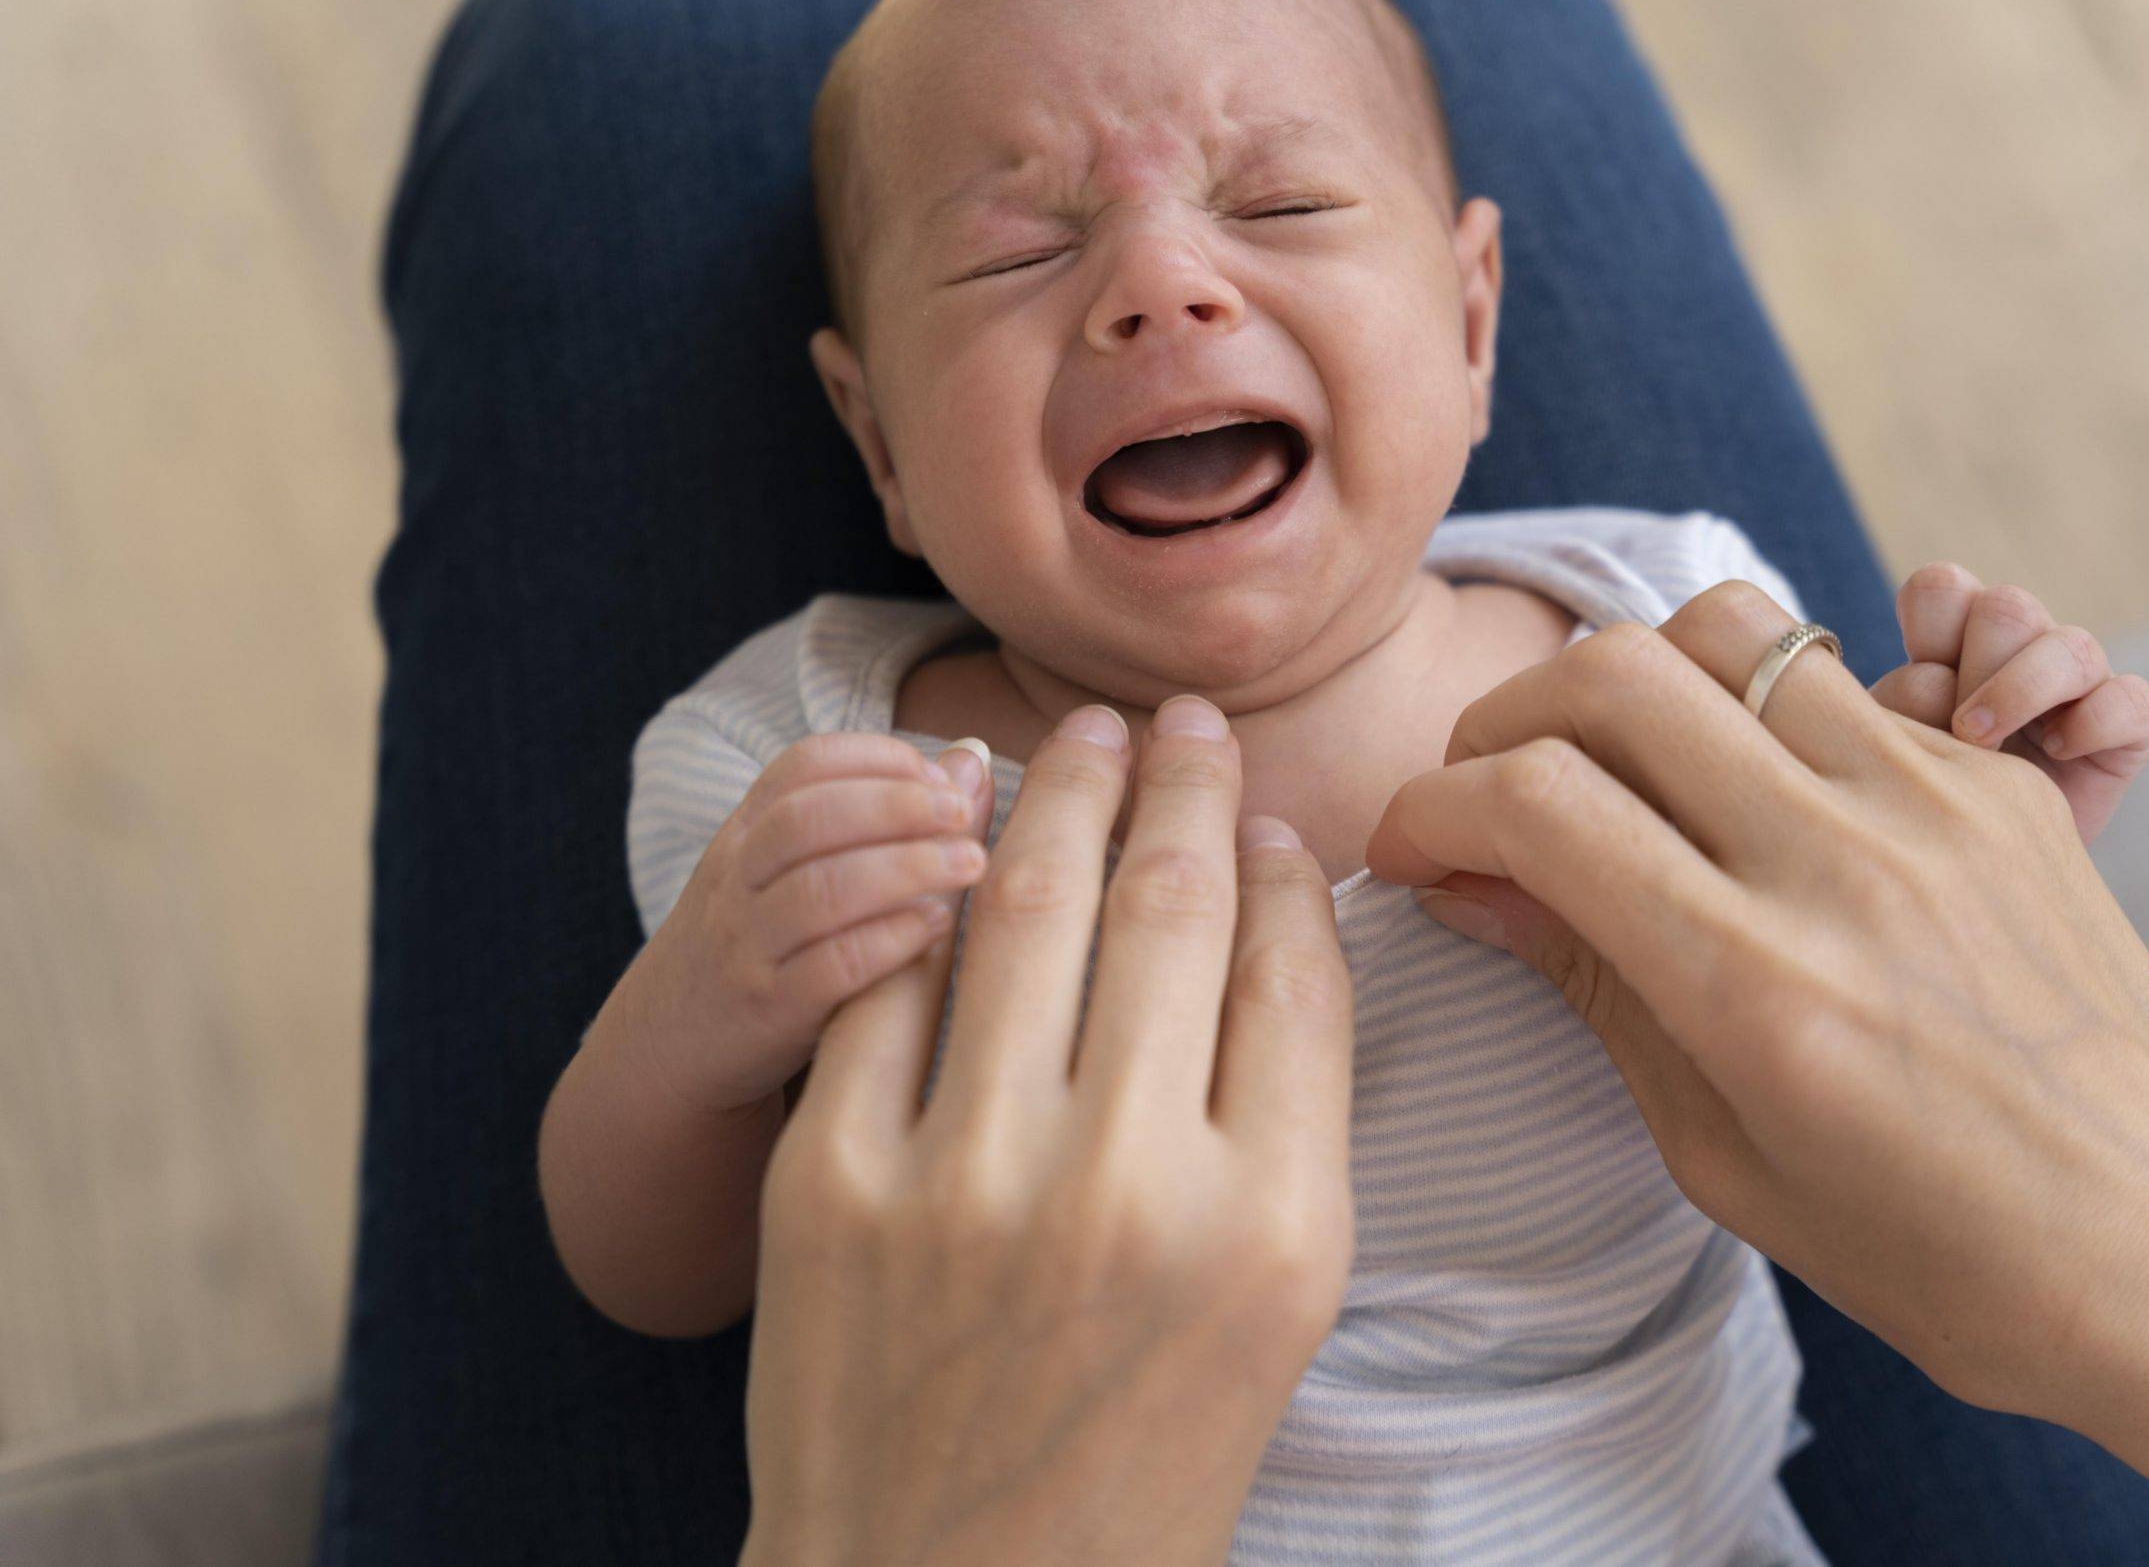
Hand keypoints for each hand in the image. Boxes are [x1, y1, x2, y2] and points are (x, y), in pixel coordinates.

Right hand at [637, 733, 991, 1111]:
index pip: (804, 764)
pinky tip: (937, 926)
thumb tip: (970, 761)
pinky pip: (830, 967)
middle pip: (811, 818)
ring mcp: (748, 946)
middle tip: (963, 812)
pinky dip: (889, 939)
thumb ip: (869, 818)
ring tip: (970, 863)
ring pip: (821, 890)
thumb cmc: (758, 945)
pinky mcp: (769, 1011)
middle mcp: (738, 880)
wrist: (667, 1049)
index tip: (942, 776)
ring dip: (907, 867)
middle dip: (898, 804)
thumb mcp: (786, 871)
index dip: (879, 759)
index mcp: (746, 832)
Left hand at [741, 697, 1355, 1566]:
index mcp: (1273, 1226)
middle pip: (1168, 908)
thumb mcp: (1281, 1302)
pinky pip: (890, 981)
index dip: (1280, 860)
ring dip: (1058, 793)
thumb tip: (1261, 894)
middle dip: (1177, 785)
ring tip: (1081, 736)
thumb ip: (1290, 1104)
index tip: (1264, 807)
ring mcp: (965, 1179)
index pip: (1292, 969)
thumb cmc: (1143, 1455)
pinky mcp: (830, 1183)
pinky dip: (928, 888)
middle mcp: (1128, 1187)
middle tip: (1180, 719)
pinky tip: (956, 825)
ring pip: (1025, 909)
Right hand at [1369, 583, 2148, 1564]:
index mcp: (1758, 987)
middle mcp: (1844, 865)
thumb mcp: (1725, 1157)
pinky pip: (1835, 685)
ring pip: (1727, 630)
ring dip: (1630, 681)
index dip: (1429, 806)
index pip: (1535, 804)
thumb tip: (1471, 878)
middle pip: (1612, 675)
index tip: (1408, 848)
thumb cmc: (1942, 1252)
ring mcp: (1935, 805)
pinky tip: (1748, 802)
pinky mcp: (1999, 787)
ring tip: (1611, 762)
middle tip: (1485, 788)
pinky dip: (1752, 715)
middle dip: (1502, 716)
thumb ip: (1595, 989)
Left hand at [1867, 562, 2148, 843]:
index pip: (1943, 588)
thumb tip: (1932, 680)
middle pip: (2007, 607)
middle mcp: (2019, 648)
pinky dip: (2093, 723)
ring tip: (1985, 746)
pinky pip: (2131, 699)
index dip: (1927, 623)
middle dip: (1976, 667)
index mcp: (1954, 639)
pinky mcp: (2126, 726)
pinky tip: (2057, 754)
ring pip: (2070, 645)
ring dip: (2021, 692)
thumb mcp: (1894, 752)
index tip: (1916, 687)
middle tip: (1959, 731)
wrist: (1980, 873)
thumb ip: (1901, 708)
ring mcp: (2077, 682)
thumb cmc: (1927, 802)